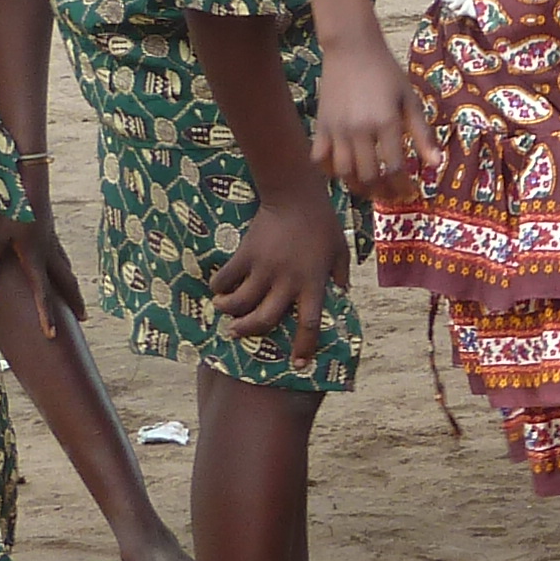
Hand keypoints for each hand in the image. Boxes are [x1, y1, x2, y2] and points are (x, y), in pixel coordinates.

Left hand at [0, 202, 85, 335]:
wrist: (29, 182)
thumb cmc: (9, 208)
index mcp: (34, 258)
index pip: (41, 293)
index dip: (47, 316)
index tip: (53, 335)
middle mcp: (48, 253)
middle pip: (65, 283)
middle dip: (74, 302)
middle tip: (84, 319)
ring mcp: (53, 240)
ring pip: (66, 268)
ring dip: (71, 285)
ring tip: (75, 297)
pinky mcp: (51, 230)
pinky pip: (61, 254)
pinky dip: (64, 266)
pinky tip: (63, 265)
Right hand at [212, 185, 345, 363]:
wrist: (295, 197)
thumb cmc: (322, 224)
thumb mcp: (340, 251)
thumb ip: (340, 274)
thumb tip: (342, 293)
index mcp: (312, 284)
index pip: (309, 323)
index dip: (304, 346)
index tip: (298, 363)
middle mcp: (287, 282)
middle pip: (264, 319)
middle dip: (249, 330)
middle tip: (237, 333)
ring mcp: (264, 269)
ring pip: (240, 302)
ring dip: (228, 310)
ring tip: (223, 309)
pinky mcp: (246, 254)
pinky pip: (226, 277)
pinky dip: (218, 285)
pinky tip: (217, 287)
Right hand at [309, 29, 437, 195]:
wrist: (352, 49)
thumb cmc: (386, 73)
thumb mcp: (410, 100)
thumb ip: (422, 134)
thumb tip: (436, 164)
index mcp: (386, 123)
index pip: (396, 168)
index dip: (403, 186)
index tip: (410, 192)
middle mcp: (359, 130)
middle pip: (369, 176)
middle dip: (382, 192)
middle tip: (391, 194)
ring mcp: (337, 129)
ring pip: (344, 173)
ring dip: (358, 186)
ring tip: (371, 188)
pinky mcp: (321, 125)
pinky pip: (319, 159)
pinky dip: (329, 171)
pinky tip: (343, 171)